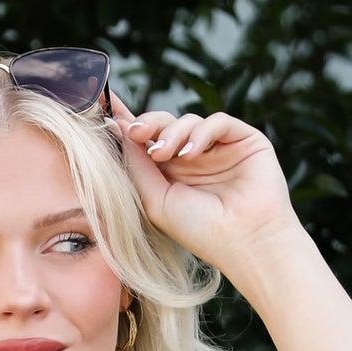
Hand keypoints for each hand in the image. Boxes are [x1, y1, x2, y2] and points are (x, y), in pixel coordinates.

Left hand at [111, 92, 304, 288]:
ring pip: (188, 120)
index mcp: (171, 174)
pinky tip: (192, 154)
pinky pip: (217, 121)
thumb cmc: (200, 231)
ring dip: (173, 133)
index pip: (148, 141)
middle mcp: (194, 159)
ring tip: (165, 155)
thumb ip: (137, 165)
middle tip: (135, 133)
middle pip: (165, 124)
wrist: (245, 242)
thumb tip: (118, 128)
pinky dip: (201, 132)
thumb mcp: (156, 200)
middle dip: (148, 124)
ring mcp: (219, 149)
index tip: (106, 109)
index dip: (129, 123)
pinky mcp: (244, 140)